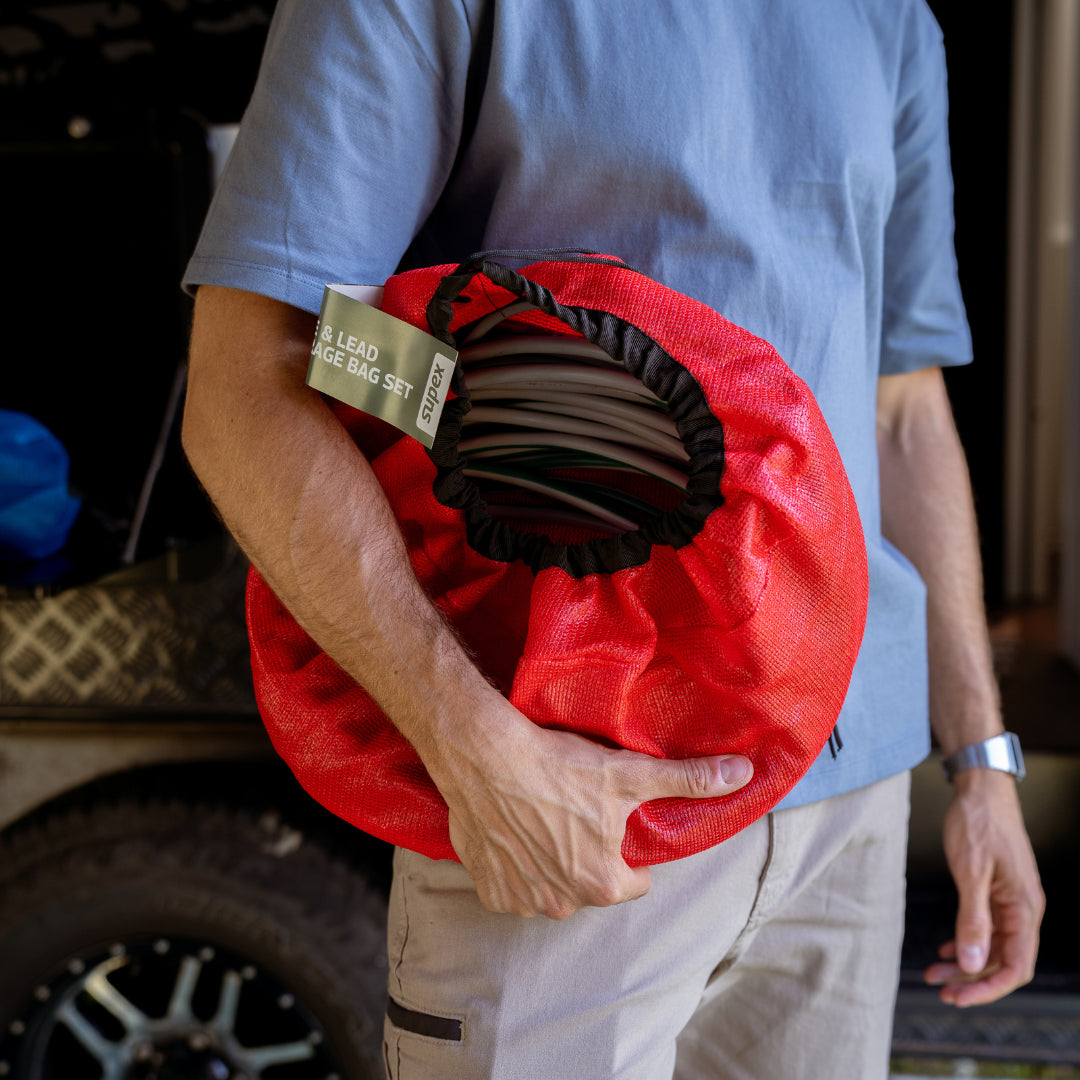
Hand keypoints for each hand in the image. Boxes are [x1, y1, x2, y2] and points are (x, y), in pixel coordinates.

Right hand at [429, 701, 752, 919]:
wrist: (485, 756)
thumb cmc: (557, 766)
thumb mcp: (630, 772)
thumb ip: (689, 780)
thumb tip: (743, 775)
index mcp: (602, 884)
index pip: (637, 882)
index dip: (631, 851)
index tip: (615, 821)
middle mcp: (562, 903)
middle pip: (592, 885)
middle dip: (590, 857)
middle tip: (578, 813)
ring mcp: (521, 899)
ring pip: (552, 888)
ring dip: (552, 863)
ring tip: (546, 818)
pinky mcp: (487, 887)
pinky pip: (512, 885)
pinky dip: (516, 864)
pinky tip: (516, 830)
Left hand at [925, 768, 1044, 1005]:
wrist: (980, 788)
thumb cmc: (977, 824)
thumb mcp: (971, 873)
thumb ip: (972, 920)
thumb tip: (971, 964)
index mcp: (1025, 909)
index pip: (1016, 966)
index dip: (988, 987)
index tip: (958, 996)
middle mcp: (1023, 909)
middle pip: (1003, 960)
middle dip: (972, 979)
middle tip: (940, 990)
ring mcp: (1011, 900)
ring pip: (992, 945)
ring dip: (965, 962)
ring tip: (934, 973)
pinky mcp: (997, 890)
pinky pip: (986, 926)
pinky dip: (966, 940)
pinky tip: (946, 949)